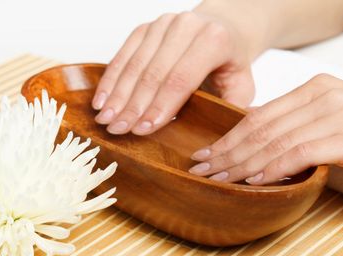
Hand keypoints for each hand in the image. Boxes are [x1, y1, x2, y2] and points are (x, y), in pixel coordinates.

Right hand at [92, 8, 256, 135]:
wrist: (222, 27)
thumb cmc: (228, 63)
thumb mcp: (241, 86)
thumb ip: (229, 110)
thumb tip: (216, 142)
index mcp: (214, 40)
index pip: (181, 79)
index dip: (160, 106)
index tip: (143, 130)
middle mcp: (185, 26)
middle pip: (153, 73)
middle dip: (133, 106)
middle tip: (117, 130)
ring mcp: (162, 25)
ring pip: (134, 65)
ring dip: (117, 95)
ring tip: (105, 120)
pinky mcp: (144, 29)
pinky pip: (122, 55)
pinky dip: (110, 80)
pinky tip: (101, 100)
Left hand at [189, 74, 342, 183]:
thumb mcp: (329, 124)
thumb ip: (294, 125)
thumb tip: (252, 133)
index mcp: (314, 89)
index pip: (258, 116)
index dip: (227, 137)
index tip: (204, 154)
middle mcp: (323, 96)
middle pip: (261, 129)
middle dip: (227, 152)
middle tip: (202, 170)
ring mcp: (338, 113)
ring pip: (275, 141)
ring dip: (242, 164)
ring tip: (220, 180)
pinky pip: (301, 153)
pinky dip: (274, 169)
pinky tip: (255, 182)